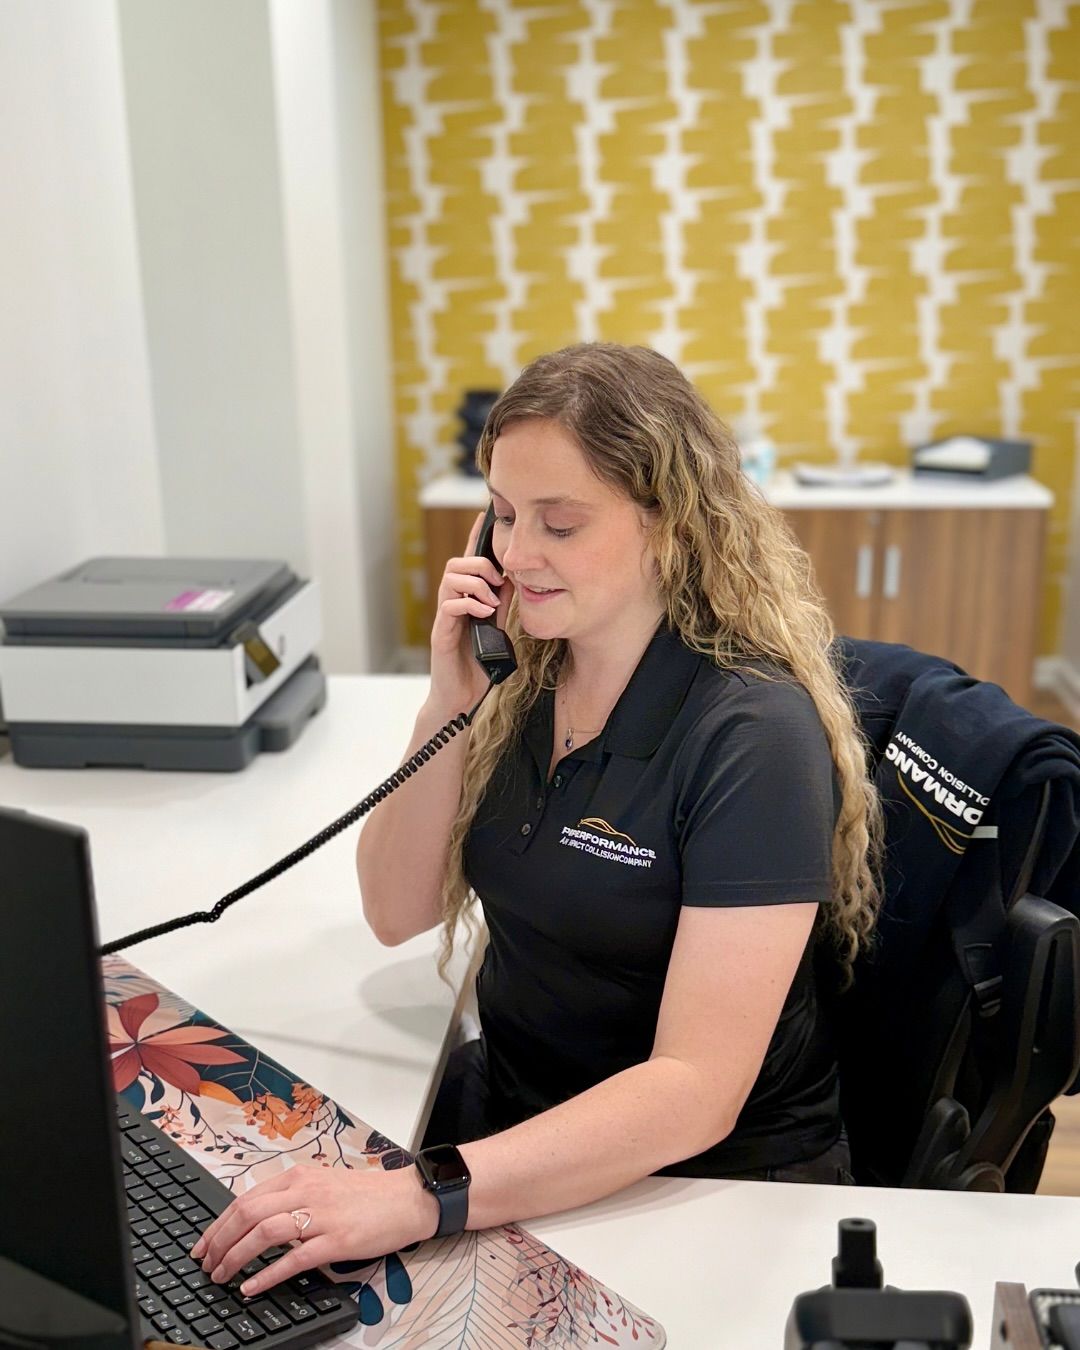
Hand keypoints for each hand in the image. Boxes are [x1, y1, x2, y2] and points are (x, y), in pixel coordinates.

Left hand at [190, 1162, 438, 1298]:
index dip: (219, 1223)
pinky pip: (293, 1258)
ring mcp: (321, 1215)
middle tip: (206, 1263)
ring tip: (222, 1275)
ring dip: (236, 1257)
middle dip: (219, 1241)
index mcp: (299, 1176)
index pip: (246, 1198)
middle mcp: (306, 1191)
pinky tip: (251, 1288)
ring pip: (264, 1233)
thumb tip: (255, 1218)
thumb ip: (291, 1196)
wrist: (407, 1198)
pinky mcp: (336, 1240)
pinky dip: (267, 1275)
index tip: (203, 1244)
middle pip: (248, 1214)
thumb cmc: (366, 1195)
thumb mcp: (323, 1184)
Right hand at [429, 511, 514, 710]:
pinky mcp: (441, 634)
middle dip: (479, 564)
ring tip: (491, 601)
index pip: (468, 562)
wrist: (463, 697)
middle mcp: (452, 604)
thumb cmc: (477, 664)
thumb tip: (511, 579)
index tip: (484, 516)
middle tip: (497, 580)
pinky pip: (449, 606)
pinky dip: (468, 604)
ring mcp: (445, 618)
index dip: (475, 538)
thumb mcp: (496, 628)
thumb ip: (500, 604)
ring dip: (475, 584)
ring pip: (450, 580)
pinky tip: (483, 613)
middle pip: (456, 564)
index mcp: (466, 600)